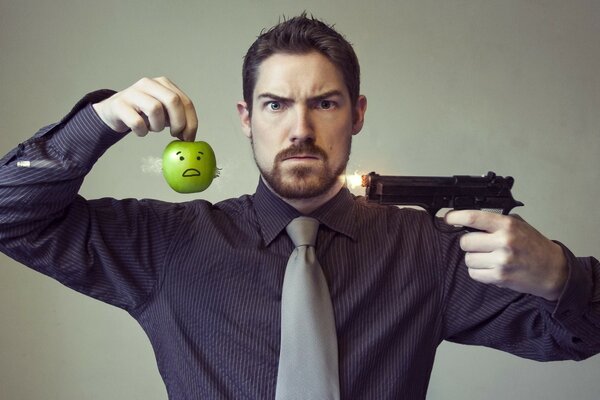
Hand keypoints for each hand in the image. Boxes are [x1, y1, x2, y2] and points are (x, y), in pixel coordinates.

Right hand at [92, 77, 196, 140]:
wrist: (114, 111)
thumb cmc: (143, 113)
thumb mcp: (164, 112)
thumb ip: (178, 118)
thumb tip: (190, 135)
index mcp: (164, 84)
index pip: (185, 101)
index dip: (191, 122)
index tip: (189, 138)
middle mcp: (149, 83)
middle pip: (172, 100)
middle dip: (178, 122)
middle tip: (175, 135)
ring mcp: (132, 92)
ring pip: (155, 109)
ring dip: (157, 126)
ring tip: (152, 128)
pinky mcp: (119, 104)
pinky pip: (137, 122)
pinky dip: (142, 131)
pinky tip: (140, 130)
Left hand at [445, 210, 567, 300]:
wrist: (553, 270)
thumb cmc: (534, 246)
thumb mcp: (518, 225)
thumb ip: (494, 222)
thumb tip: (466, 219)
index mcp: (507, 225)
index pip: (473, 218)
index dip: (456, 217)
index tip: (448, 218)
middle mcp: (504, 242)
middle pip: (465, 242)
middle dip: (468, 243)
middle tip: (479, 244)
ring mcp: (501, 261)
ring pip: (468, 259)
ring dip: (474, 258)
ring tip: (489, 257)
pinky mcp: (500, 277)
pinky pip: (473, 273)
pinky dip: (478, 271)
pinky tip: (490, 267)